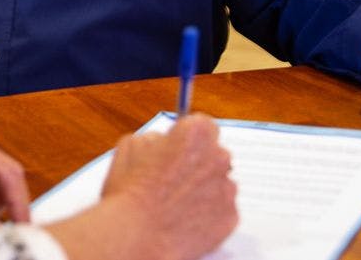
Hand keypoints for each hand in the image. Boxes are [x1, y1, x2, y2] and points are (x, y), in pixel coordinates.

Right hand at [54, 114, 235, 259]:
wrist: (136, 235)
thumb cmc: (129, 191)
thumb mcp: (130, 146)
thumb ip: (155, 138)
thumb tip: (165, 142)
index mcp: (195, 134)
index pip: (203, 124)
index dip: (187, 137)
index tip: (178, 146)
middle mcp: (218, 158)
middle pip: (215, 153)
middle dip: (198, 162)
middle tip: (174, 177)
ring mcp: (227, 189)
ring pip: (220, 182)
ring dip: (204, 187)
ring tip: (176, 201)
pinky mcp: (231, 217)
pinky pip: (222, 209)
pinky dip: (208, 212)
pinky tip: (185, 217)